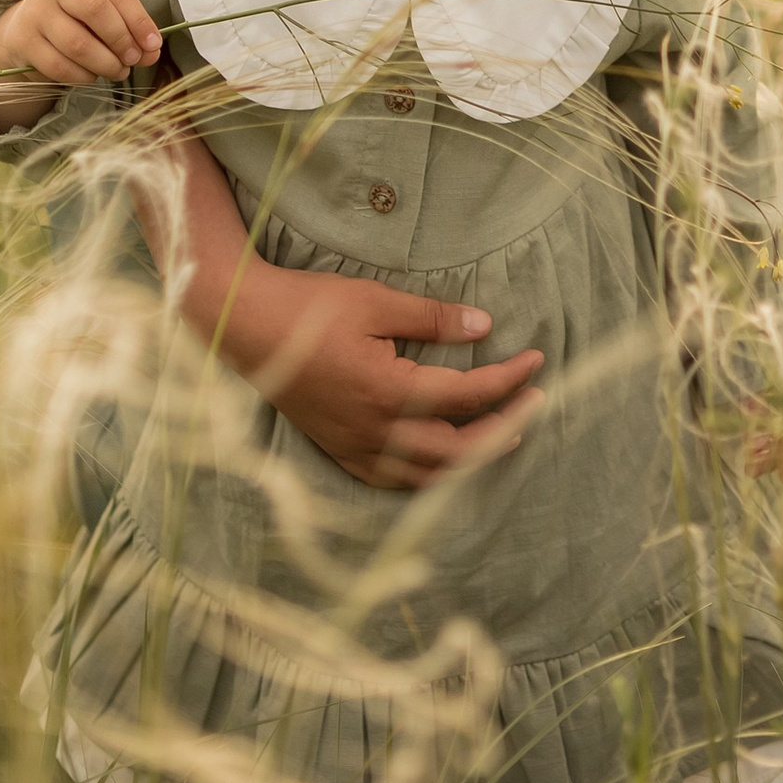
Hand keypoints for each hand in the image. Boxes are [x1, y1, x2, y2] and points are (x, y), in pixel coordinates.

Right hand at [0, 0, 162, 87]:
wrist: (27, 28)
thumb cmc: (75, 16)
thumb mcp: (102, 11)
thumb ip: (129, 28)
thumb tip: (152, 52)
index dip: (138, 19)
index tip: (153, 44)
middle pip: (94, 8)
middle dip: (120, 38)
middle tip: (133, 58)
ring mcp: (35, 13)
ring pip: (77, 43)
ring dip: (105, 64)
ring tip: (118, 71)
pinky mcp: (24, 42)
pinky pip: (60, 66)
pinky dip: (83, 76)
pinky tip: (92, 76)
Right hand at [216, 257, 545, 491]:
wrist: (245, 325)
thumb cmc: (309, 307)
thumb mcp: (376, 302)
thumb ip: (433, 318)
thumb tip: (486, 325)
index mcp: (390, 393)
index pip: (467, 398)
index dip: (508, 382)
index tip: (537, 362)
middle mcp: (376, 432)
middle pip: (456, 450)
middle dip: (501, 429)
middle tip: (531, 405)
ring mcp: (354, 447)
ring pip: (426, 476)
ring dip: (469, 461)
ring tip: (499, 437)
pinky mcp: (337, 450)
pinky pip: (390, 480)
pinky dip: (425, 478)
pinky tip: (438, 464)